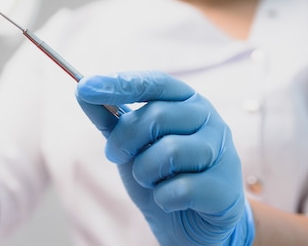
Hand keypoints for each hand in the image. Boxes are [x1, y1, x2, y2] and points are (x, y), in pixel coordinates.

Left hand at [76, 71, 253, 245]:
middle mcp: (208, 118)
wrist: (192, 224)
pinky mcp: (226, 188)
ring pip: (170, 151)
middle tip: (115, 155)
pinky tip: (169, 200)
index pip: (154, 82)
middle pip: (157, 116)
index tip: (84, 87)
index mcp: (186, 100)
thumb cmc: (162, 174)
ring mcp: (222, 151)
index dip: (119, 84)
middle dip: (124, 140)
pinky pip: (181, 188)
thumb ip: (109, 117)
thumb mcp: (130, 144)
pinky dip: (163, 197)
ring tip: (149, 180)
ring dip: (144, 172)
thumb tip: (81, 89)